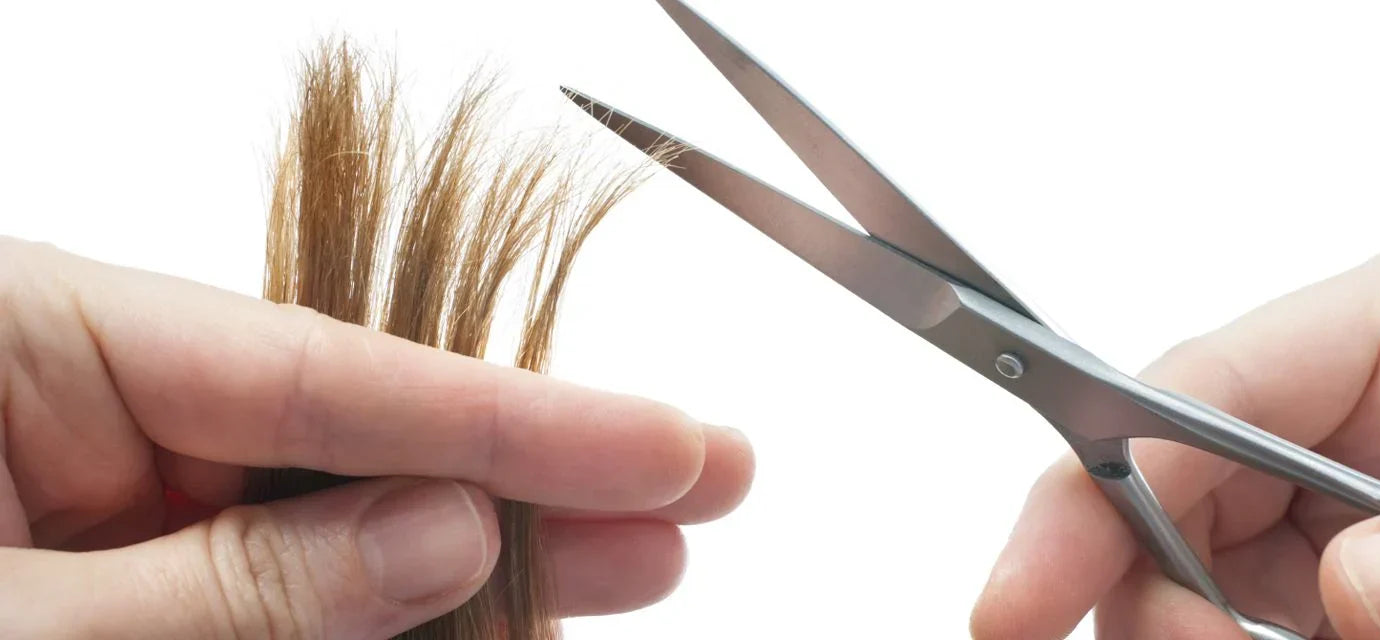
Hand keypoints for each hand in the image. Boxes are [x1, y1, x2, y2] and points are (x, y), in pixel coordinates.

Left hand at [0, 237, 753, 637]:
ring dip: (485, 564)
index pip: (326, 370)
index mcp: (26, 339)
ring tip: (637, 568)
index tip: (663, 446)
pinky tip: (499, 618)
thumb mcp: (23, 623)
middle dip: (536, 475)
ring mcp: (102, 499)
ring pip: (337, 526)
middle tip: (696, 489)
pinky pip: (285, 590)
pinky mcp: (124, 584)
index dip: (516, 417)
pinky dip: (388, 621)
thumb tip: (442, 534)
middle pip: (357, 435)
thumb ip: (233, 585)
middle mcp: (77, 407)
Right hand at [971, 246, 1379, 639]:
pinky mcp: (1325, 580)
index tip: (1027, 588)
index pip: (1201, 389)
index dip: (1095, 484)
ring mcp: (1324, 500)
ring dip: (1193, 632)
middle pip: (1163, 493)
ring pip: (1182, 574)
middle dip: (1144, 592)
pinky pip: (1233, 622)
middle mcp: (1338, 409)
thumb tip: (1368, 584)